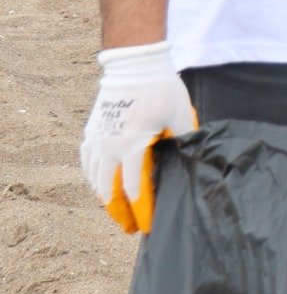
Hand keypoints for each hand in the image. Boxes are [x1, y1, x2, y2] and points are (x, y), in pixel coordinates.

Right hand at [81, 42, 196, 234]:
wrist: (134, 64)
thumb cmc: (161, 89)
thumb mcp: (181, 115)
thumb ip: (186, 139)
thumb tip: (193, 159)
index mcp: (132, 146)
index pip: (135, 189)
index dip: (142, 211)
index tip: (148, 226)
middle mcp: (109, 147)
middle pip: (108, 191)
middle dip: (119, 213)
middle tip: (130, 228)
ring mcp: (96, 139)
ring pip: (94, 179)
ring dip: (105, 198)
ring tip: (117, 211)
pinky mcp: (91, 132)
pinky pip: (87, 163)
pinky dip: (94, 179)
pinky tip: (102, 185)